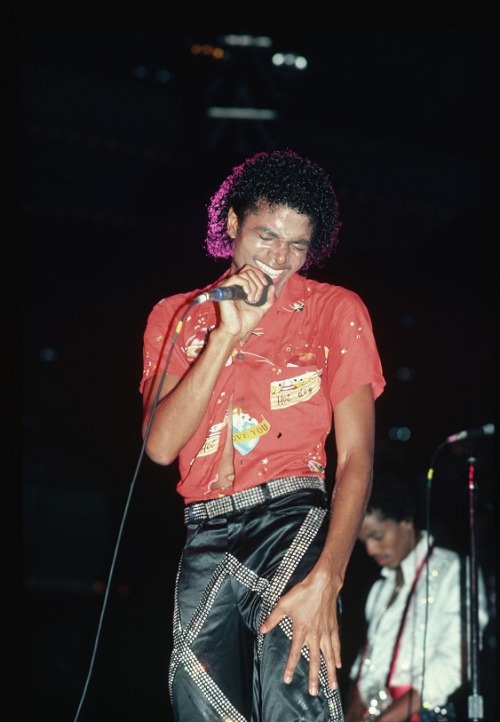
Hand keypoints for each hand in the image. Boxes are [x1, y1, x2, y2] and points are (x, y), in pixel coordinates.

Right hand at [217, 266, 274, 337]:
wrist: (237, 331)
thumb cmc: (247, 321)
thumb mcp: (263, 308)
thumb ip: (269, 298)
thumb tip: (272, 285)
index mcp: (242, 286)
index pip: (251, 269)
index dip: (260, 275)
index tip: (266, 286)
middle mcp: (235, 284)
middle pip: (249, 270)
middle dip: (259, 283)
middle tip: (258, 298)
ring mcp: (229, 286)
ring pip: (245, 273)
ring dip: (254, 286)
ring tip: (253, 299)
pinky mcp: (223, 289)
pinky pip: (236, 278)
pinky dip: (246, 285)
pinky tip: (247, 296)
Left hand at [259, 565, 340, 695]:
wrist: (323, 584)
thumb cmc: (302, 593)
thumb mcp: (283, 604)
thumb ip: (273, 619)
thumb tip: (261, 629)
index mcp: (301, 631)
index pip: (295, 653)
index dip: (290, 667)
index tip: (288, 680)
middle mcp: (315, 635)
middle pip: (315, 661)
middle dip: (314, 678)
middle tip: (314, 693)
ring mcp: (326, 632)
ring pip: (329, 657)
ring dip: (330, 672)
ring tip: (332, 686)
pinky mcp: (333, 628)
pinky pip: (336, 645)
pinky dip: (338, 656)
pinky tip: (339, 664)